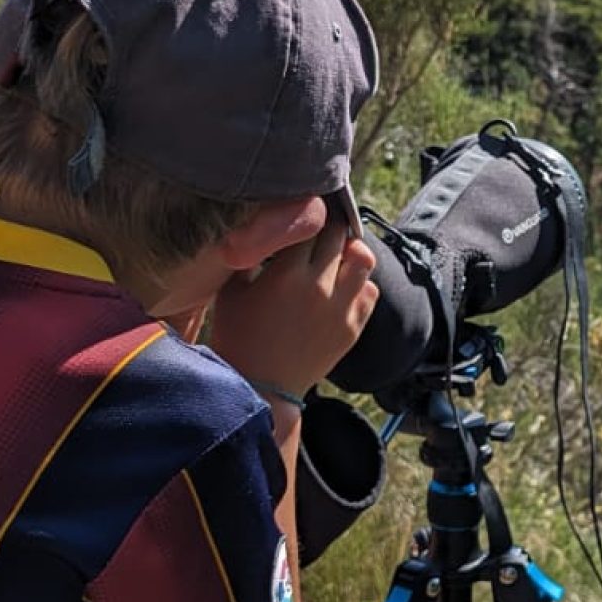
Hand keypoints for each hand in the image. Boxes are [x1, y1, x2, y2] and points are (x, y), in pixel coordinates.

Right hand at [210, 218, 377, 396]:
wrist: (259, 388)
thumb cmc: (238, 336)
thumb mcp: (232, 290)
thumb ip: (250, 254)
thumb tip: (265, 225)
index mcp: (286, 275)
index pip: (308, 224)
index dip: (304, 215)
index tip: (300, 213)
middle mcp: (319, 288)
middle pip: (338, 235)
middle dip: (327, 228)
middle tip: (317, 230)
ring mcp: (340, 309)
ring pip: (364, 259)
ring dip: (350, 251)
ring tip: (335, 256)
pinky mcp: (353, 328)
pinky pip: (370, 291)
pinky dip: (359, 283)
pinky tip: (340, 287)